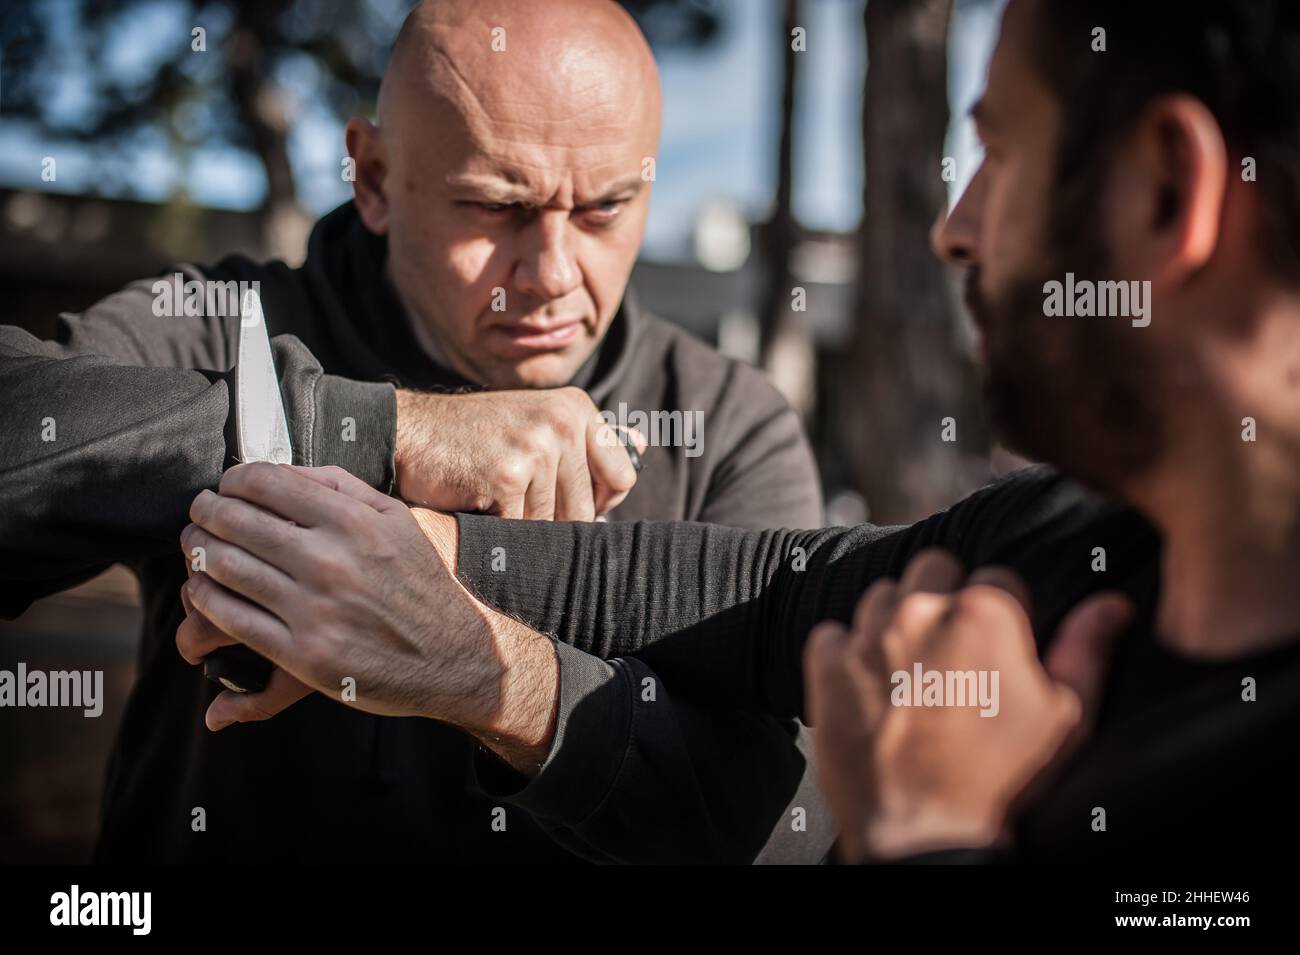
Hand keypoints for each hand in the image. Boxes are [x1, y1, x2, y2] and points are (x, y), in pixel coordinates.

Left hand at [176, 463, 558, 773]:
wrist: (454, 657)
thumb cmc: (422, 585)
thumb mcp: (398, 521)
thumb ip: (344, 489)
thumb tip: (284, 473)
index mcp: (353, 522)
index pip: (267, 483)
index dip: (233, 480)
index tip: (226, 486)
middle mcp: (330, 561)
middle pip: (237, 523)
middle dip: (206, 513)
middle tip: (198, 513)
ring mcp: (313, 610)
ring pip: (226, 569)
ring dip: (198, 553)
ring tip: (195, 547)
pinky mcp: (302, 655)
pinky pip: (233, 619)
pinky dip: (206, 600)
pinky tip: (202, 590)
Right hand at [394, 386, 641, 519]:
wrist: (408, 432)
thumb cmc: (474, 437)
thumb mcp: (537, 422)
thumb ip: (589, 439)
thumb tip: (643, 444)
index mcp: (577, 408)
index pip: (623, 476)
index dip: (596, 501)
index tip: (561, 497)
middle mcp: (562, 421)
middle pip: (586, 509)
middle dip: (551, 519)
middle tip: (512, 496)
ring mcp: (536, 446)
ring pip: (552, 524)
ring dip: (520, 524)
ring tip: (491, 493)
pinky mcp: (508, 475)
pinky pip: (520, 530)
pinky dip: (496, 528)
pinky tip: (476, 500)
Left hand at [804, 549, 1131, 862]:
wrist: (924, 835)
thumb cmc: (1003, 782)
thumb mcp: (1065, 718)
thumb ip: (1085, 650)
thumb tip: (1109, 604)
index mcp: (985, 613)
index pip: (996, 576)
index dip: (1001, 616)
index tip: (996, 651)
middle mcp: (921, 610)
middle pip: (934, 571)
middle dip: (945, 601)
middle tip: (951, 655)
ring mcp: (868, 635)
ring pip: (882, 596)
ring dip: (894, 623)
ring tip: (910, 674)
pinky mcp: (827, 664)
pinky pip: (834, 633)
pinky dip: (847, 654)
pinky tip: (869, 688)